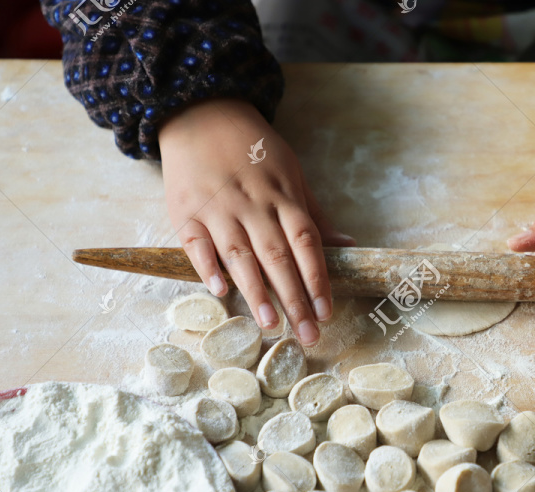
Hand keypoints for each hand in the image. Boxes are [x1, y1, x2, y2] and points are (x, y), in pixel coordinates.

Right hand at [158, 98, 354, 345]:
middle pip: (278, 257)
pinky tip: (220, 291)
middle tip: (307, 335)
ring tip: (271, 324)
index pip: (306, 243)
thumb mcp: (293, 173)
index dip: (318, 279)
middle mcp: (254, 204)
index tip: (327, 312)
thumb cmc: (254, 150)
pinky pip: (197, 243)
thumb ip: (315, 214)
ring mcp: (219, 208)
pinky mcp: (186, 211)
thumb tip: (349, 245)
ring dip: (256, 292)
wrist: (203, 113)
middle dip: (295, 299)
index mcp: (284, 197)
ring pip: (240, 255)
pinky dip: (207, 267)